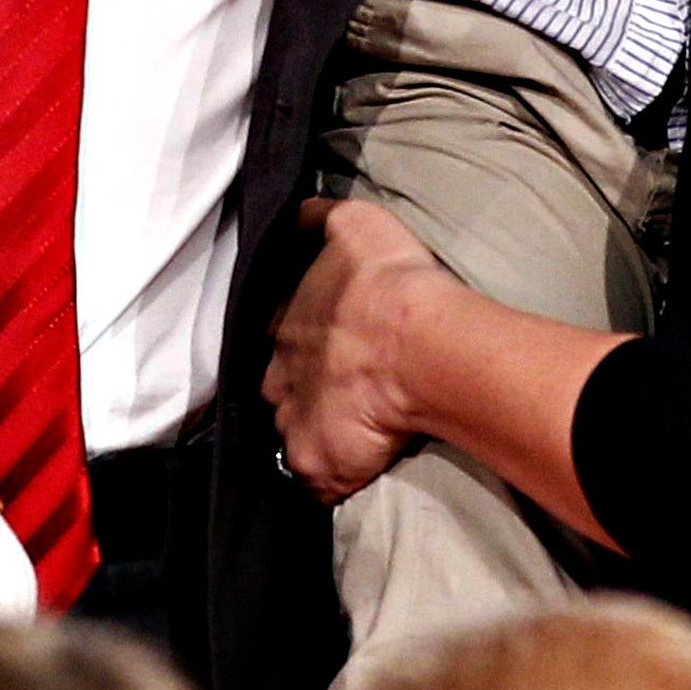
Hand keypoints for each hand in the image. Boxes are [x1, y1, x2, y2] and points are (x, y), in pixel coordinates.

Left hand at [263, 199, 452, 502]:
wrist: (415, 343)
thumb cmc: (386, 281)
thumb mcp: (352, 225)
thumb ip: (320, 219)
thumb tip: (300, 209)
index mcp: (285, 323)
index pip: (275, 336)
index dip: (293, 343)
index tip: (310, 346)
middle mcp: (280, 376)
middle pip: (277, 387)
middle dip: (294, 390)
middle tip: (327, 393)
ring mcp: (294, 423)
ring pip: (290, 431)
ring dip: (307, 431)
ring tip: (336, 436)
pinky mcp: (317, 463)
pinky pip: (315, 480)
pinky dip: (326, 479)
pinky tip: (338, 477)